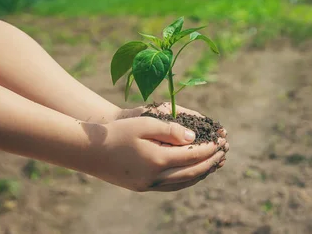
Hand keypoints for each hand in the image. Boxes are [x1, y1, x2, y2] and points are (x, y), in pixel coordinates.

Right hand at [80, 116, 227, 191]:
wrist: (88, 151)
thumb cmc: (116, 131)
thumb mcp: (144, 123)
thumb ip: (171, 130)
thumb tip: (193, 138)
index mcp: (157, 159)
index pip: (192, 156)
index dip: (209, 149)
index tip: (221, 141)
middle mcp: (154, 177)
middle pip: (191, 173)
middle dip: (210, 163)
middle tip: (223, 154)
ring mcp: (147, 185)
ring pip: (182, 183)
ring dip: (200, 174)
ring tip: (212, 165)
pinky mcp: (141, 187)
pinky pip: (170, 187)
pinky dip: (185, 181)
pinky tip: (190, 174)